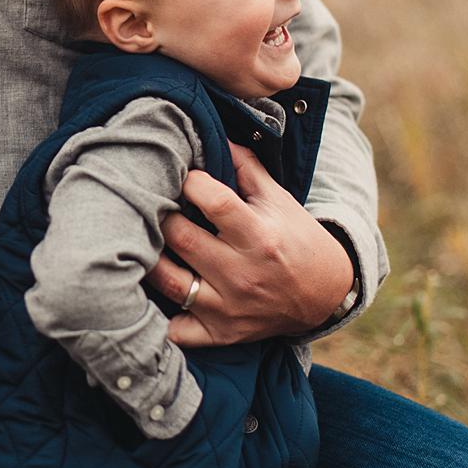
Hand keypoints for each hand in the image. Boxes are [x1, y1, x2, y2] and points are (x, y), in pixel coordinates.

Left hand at [148, 143, 354, 347]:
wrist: (324, 296)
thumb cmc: (296, 240)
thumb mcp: (279, 200)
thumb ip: (245, 167)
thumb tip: (212, 133)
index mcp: (259, 235)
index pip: (212, 201)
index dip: (190, 182)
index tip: (182, 176)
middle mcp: (243, 273)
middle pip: (180, 238)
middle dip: (160, 215)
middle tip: (151, 205)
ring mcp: (229, 307)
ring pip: (168, 282)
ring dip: (148, 257)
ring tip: (142, 240)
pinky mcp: (221, 333)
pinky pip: (176, 331)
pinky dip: (159, 317)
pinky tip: (152, 295)